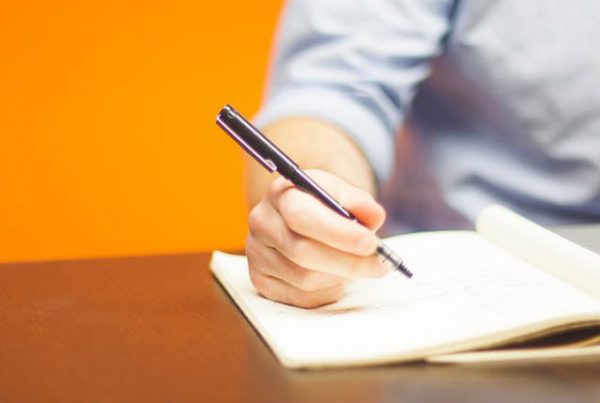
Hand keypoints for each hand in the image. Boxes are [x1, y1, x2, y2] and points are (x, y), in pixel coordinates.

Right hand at [246, 169, 388, 307]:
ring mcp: (257, 254)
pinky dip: (327, 290)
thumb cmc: (325, 207)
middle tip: (380, 264)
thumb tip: (372, 215)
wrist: (300, 220)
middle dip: (348, 261)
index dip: (338, 233)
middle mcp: (262, 222)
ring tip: (355, 265)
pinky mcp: (261, 281)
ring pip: (305, 278)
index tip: (370, 243)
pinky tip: (334, 276)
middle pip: (303, 251)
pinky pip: (302, 297)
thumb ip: (359, 202)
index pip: (303, 216)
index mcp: (280, 194)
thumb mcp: (342, 194)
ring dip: (339, 276)